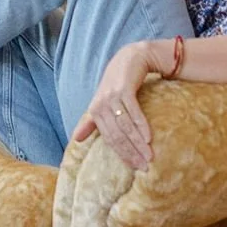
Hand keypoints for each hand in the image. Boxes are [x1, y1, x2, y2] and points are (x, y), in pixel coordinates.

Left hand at [72, 41, 155, 168]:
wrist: (130, 58)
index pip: (109, 139)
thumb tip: (76, 140)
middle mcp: (101, 105)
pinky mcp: (124, 89)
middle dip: (132, 152)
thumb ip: (91, 122)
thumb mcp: (101, 103)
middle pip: (117, 135)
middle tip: (145, 166)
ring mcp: (112, 96)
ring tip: (150, 156)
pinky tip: (149, 138)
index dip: (122, 154)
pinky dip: (141, 125)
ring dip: (139, 143)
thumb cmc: (116, 83)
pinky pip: (133, 111)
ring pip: (125, 125)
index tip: (136, 167)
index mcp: (94, 112)